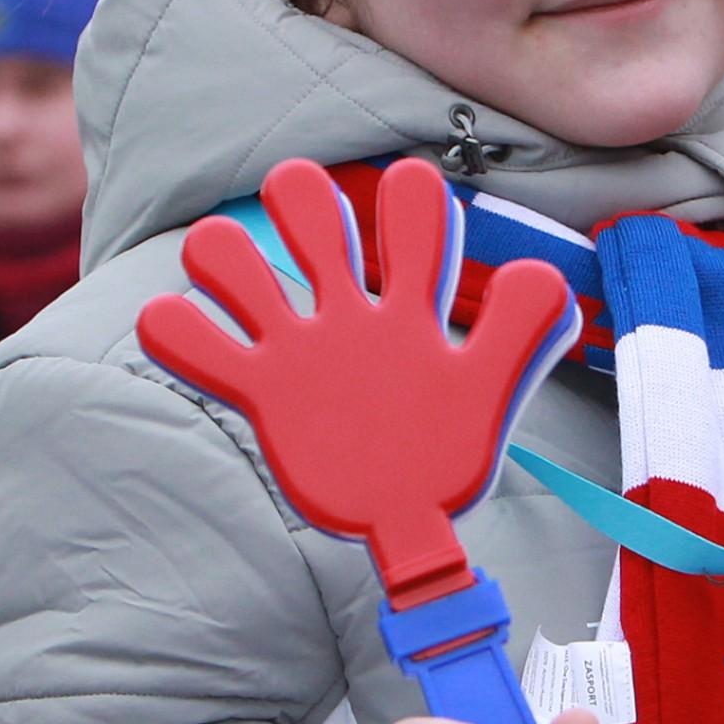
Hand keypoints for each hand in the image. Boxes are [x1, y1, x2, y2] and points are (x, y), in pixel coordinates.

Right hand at [139, 158, 577, 602]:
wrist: (407, 524)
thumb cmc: (448, 453)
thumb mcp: (490, 393)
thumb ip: (518, 335)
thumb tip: (545, 274)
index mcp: (410, 309)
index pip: (408, 222)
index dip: (410, 200)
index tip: (416, 199)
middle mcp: (349, 315)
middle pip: (315, 221)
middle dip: (306, 203)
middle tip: (313, 226)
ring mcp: (299, 351)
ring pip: (244, 270)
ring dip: (229, 259)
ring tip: (237, 277)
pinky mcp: (263, 392)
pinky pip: (206, 349)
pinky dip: (180, 332)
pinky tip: (177, 326)